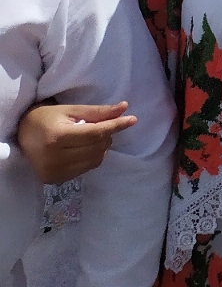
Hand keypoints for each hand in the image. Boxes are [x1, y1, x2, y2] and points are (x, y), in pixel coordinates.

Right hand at [16, 102, 137, 183]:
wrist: (23, 135)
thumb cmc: (48, 118)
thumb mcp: (72, 110)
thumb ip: (98, 112)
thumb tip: (124, 108)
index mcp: (58, 137)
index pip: (95, 134)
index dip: (116, 126)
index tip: (132, 119)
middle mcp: (55, 158)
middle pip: (97, 148)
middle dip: (107, 136)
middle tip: (100, 127)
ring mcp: (54, 171)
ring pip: (95, 160)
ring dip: (101, 148)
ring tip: (89, 138)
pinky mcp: (55, 180)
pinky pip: (86, 169)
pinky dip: (91, 158)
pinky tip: (81, 150)